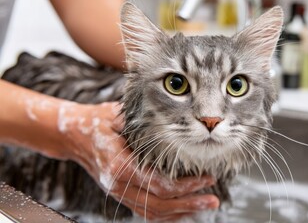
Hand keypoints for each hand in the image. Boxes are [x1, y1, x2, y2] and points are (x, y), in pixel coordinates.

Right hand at [58, 102, 218, 220]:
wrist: (73, 136)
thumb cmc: (97, 123)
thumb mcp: (118, 116)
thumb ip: (142, 122)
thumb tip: (175, 116)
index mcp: (119, 166)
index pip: (158, 184)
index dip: (185, 186)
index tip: (206, 179)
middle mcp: (118, 185)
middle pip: (159, 204)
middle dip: (189, 203)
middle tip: (213, 200)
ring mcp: (119, 193)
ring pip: (153, 212)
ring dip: (181, 212)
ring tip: (204, 206)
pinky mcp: (122, 195)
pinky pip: (146, 211)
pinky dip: (167, 215)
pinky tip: (184, 211)